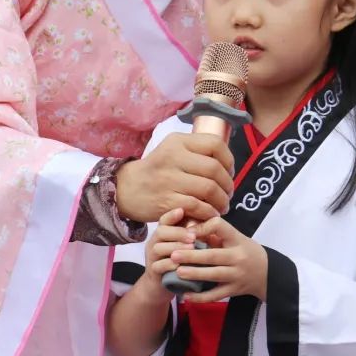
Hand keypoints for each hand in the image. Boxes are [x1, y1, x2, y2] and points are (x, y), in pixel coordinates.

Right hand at [116, 133, 233, 223]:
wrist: (126, 188)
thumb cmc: (157, 170)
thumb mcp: (172, 149)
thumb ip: (196, 151)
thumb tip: (227, 163)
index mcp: (178, 141)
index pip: (215, 144)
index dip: (229, 160)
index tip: (229, 172)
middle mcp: (173, 157)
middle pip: (215, 169)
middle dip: (228, 185)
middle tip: (228, 193)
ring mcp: (169, 179)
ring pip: (209, 189)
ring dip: (222, 201)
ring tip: (222, 206)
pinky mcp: (167, 201)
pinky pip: (198, 207)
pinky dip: (209, 212)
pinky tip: (210, 214)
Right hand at [135, 207, 196, 301]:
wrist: (162, 286)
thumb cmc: (179, 263)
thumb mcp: (186, 246)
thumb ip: (194, 234)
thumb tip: (213, 222)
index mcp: (163, 233)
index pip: (165, 219)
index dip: (172, 214)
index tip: (182, 211)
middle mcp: (155, 242)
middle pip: (161, 231)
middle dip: (178, 232)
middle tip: (193, 236)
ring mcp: (152, 257)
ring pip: (158, 248)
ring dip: (175, 247)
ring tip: (191, 248)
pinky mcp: (153, 272)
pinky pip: (158, 266)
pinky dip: (170, 265)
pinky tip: (181, 265)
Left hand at [164, 216, 267, 303]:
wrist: (267, 273)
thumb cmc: (245, 250)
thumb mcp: (235, 238)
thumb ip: (215, 235)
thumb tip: (188, 230)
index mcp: (237, 240)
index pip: (220, 227)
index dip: (204, 228)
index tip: (188, 232)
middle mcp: (237, 257)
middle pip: (213, 256)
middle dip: (192, 256)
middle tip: (173, 255)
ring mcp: (236, 275)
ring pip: (213, 276)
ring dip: (194, 274)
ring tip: (178, 272)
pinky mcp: (233, 290)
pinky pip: (215, 295)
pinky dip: (200, 297)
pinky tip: (186, 295)